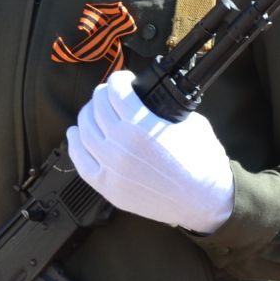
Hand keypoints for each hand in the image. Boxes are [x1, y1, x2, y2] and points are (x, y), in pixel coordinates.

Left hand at [68, 69, 234, 232]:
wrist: (205, 201)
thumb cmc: (202, 162)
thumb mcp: (189, 122)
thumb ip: (163, 108)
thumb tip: (147, 98)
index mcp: (140, 126)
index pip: (115, 91)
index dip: (118, 79)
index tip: (123, 80)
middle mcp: (120, 146)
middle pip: (96, 108)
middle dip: (102, 94)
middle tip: (109, 94)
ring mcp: (111, 169)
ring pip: (83, 132)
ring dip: (87, 115)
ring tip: (93, 111)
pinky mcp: (108, 188)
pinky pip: (81, 162)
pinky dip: (75, 144)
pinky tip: (76, 134)